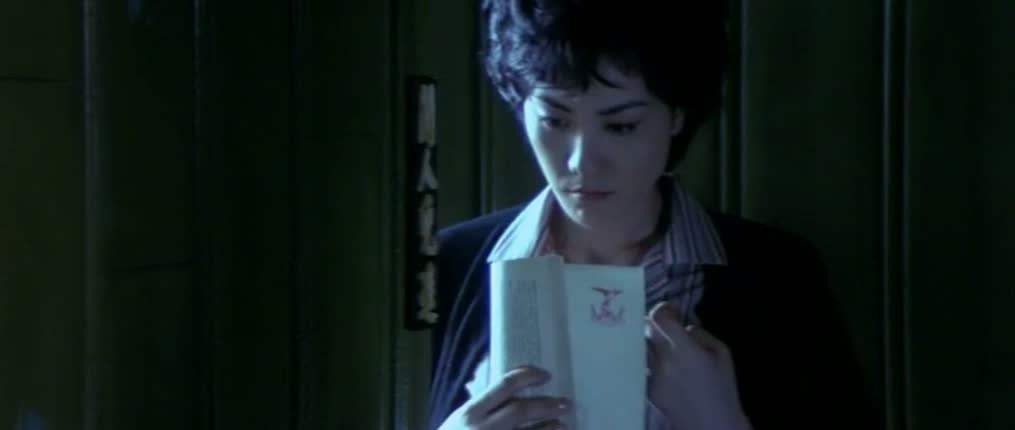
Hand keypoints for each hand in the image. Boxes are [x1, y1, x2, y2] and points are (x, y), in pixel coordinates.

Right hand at [438, 366, 571, 429]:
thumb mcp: (460, 419)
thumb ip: (484, 406)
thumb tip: (515, 391)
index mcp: (471, 412)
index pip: (505, 384)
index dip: (529, 376)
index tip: (546, 376)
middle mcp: (483, 428)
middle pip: (521, 410)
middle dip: (547, 404)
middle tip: (566, 403)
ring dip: (550, 428)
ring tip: (563, 424)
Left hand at [645, 302, 751, 429]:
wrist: (711, 424)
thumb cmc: (723, 389)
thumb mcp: (722, 353)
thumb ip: (700, 334)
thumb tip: (683, 326)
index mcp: (684, 350)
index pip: (658, 317)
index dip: (663, 308)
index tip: (673, 311)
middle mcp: (663, 361)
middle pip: (645, 330)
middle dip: (655, 324)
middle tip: (667, 327)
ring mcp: (651, 376)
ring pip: (640, 347)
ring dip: (649, 342)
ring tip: (662, 346)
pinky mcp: (646, 389)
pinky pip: (642, 365)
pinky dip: (648, 360)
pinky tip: (661, 365)